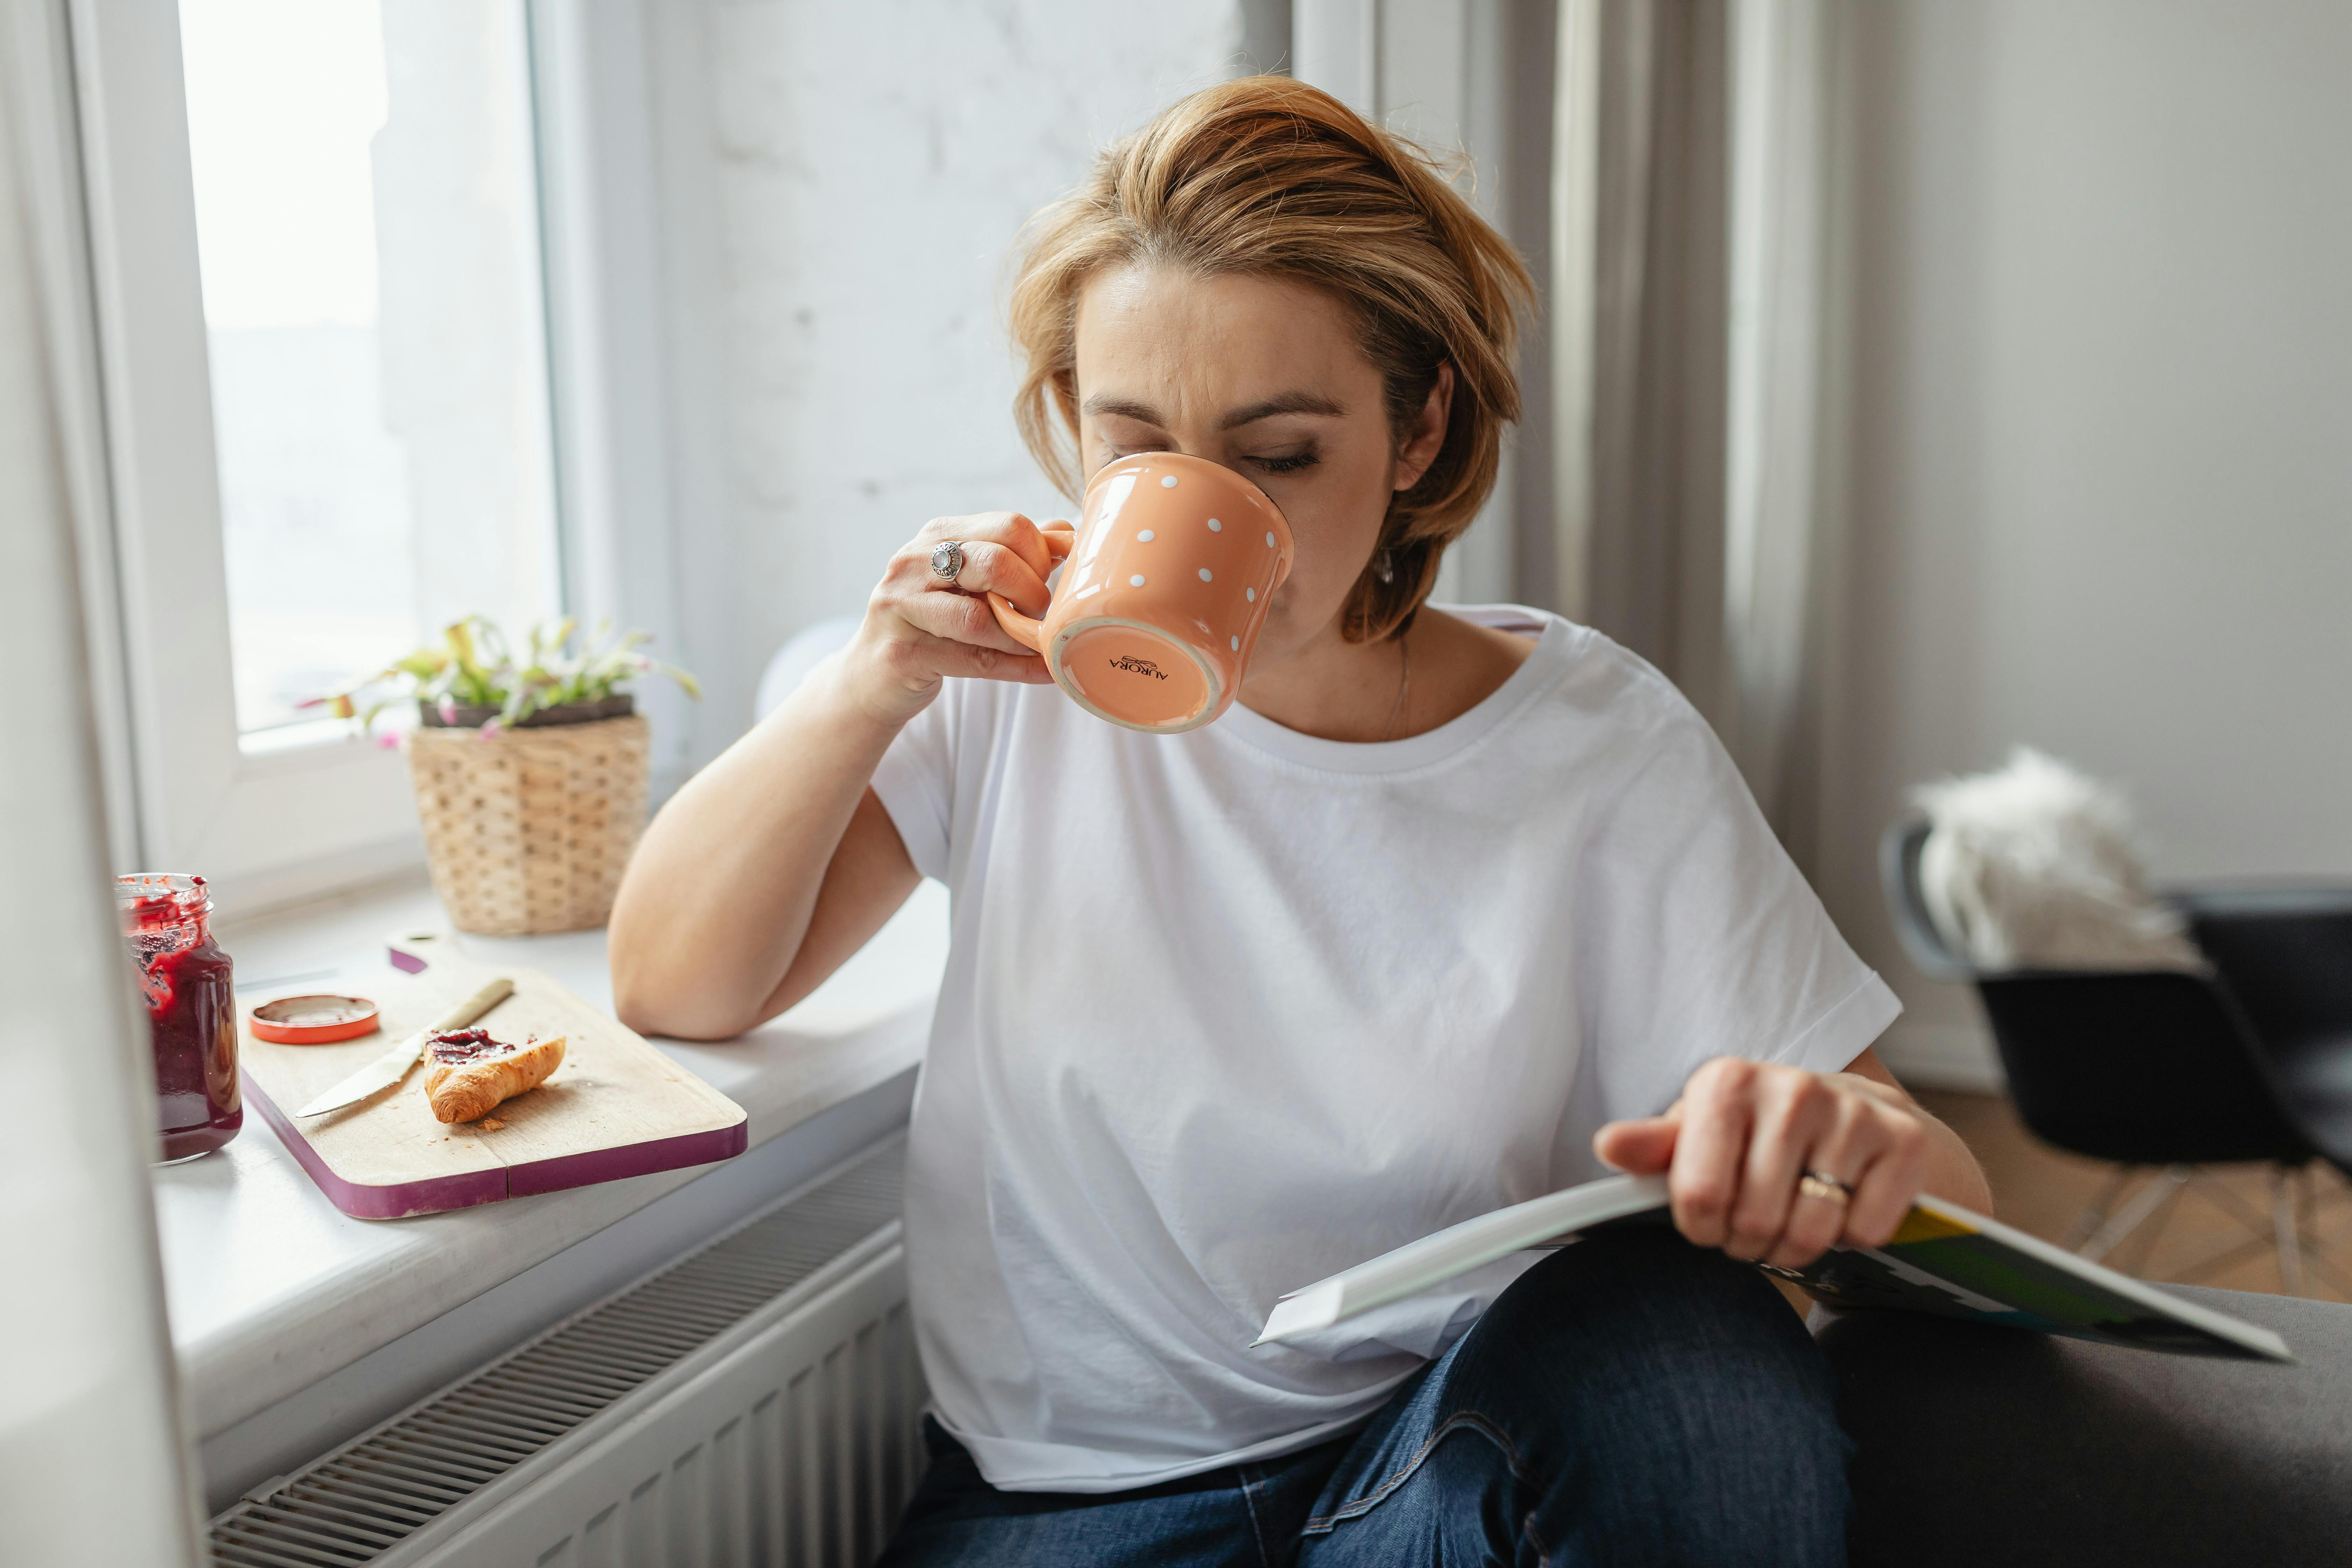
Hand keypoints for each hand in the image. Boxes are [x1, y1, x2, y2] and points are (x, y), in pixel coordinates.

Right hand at [840, 511, 1070, 724]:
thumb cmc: (930, 624)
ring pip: (979, 616)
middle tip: (1039, 615)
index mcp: (937, 535)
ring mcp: (902, 607)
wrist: (871, 676)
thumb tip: (1064, 533)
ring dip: (1020, 635)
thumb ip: (1012, 555)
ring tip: (1037, 644)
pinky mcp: (903, 653)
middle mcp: (914, 562)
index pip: (1008, 526)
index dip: (1041, 557)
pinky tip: (1044, 670)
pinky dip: (1017, 668)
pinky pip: (974, 660)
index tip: (1046, 582)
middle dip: (1032, 593)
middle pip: (995, 562)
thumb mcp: (968, 580)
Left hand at [1591, 1057, 1931, 1269]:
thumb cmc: (1759, 1132)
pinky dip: (1851, 1237)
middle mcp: (1792, 1088)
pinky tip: (1841, 1205)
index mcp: (1727, 1082)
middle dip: (1749, 1241)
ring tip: (1792, 1220)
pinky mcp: (1904, 1141)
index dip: (1701, 1227)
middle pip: (1753, 1221)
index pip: (1698, 1196)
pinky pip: (1865, 1231)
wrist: (1857, 1117)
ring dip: (1796, 1246)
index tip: (1709, 1219)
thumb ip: (1654, 1147)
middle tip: (1755, 1224)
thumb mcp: (1699, 1133)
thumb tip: (1609, 1145)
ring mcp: (1852, 1112)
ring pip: (1810, 1232)